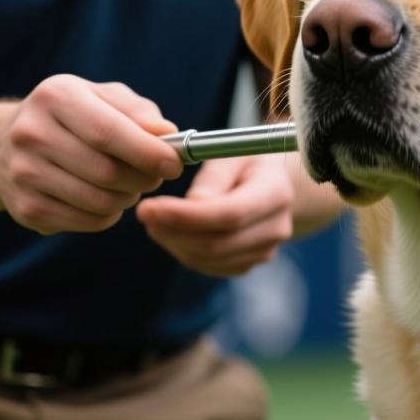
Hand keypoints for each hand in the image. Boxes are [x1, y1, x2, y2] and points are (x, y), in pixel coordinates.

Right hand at [0, 74, 182, 233]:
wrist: (5, 144)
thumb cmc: (74, 117)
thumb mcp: (104, 98)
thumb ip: (139, 111)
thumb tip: (168, 134)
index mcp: (56, 96)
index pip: (108, 132)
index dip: (148, 152)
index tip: (175, 164)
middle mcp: (32, 133)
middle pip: (107, 172)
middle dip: (144, 179)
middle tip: (154, 176)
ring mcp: (24, 174)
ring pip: (100, 201)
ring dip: (128, 197)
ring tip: (128, 184)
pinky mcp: (26, 208)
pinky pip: (89, 221)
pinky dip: (109, 214)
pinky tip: (104, 197)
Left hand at [135, 153, 295, 276]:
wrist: (272, 183)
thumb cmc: (246, 162)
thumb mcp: (232, 153)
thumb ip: (214, 176)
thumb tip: (193, 204)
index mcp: (275, 193)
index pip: (230, 214)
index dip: (186, 216)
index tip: (148, 207)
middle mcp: (276, 227)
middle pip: (217, 244)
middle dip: (173, 231)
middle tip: (144, 213)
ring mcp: (264, 250)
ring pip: (208, 258)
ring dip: (174, 242)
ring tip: (154, 219)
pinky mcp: (248, 263)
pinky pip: (209, 266)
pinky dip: (183, 251)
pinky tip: (171, 232)